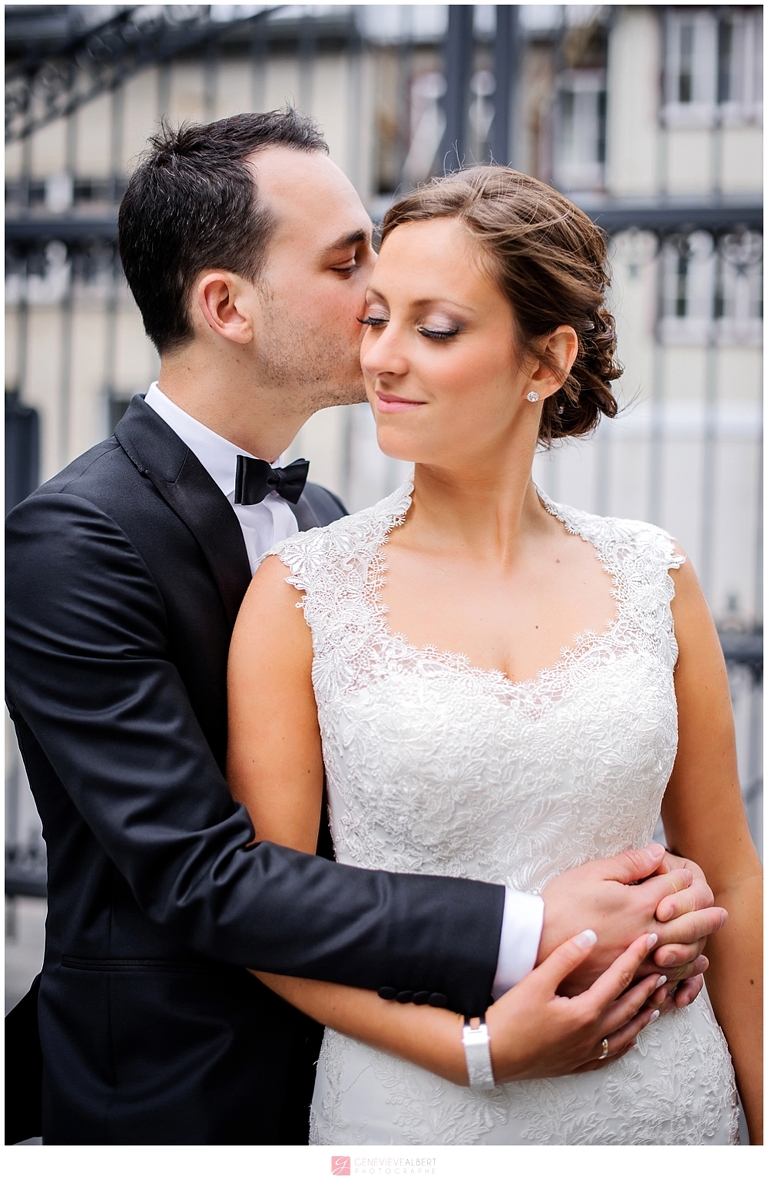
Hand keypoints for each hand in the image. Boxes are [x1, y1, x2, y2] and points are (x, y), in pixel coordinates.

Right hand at [487, 930, 663, 1081]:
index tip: (649, 941)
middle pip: (628, 1007)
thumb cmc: (511, 1017)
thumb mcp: (536, 981)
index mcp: (585, 1012)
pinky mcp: (575, 1064)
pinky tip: (631, 1041)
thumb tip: (590, 935)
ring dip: (642, 1017)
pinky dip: (625, 1045)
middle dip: (647, 988)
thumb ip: (565, 957)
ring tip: (656, 1005)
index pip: (618, 979)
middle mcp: (592, 1034)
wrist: (491, 1054)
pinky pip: (610, 1055)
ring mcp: (585, 1052)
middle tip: (662, 971)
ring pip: (625, 1034)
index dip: (635, 957)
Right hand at [538, 844, 725, 996]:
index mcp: (636, 903)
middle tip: (720, 913)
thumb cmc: (559, 904)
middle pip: (687, 923)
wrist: (535, 942)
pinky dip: (680, 976)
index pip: (674, 889)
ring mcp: (636, 960)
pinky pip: (663, 981)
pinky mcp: (627, 979)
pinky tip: (683, 973)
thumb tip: (656, 852)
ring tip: (708, 945)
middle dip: (706, 916)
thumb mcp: (591, 872)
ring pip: (681, 955)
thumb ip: (628, 863)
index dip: (682, 879)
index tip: (687, 875)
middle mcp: (643, 933)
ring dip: (698, 947)